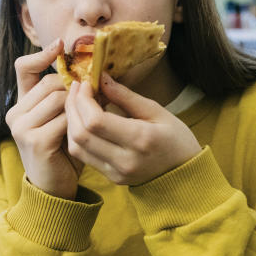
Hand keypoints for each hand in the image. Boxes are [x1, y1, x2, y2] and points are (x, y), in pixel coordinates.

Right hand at [6, 39, 81, 198]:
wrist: (56, 186)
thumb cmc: (64, 150)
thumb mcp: (63, 117)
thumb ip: (67, 95)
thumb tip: (89, 68)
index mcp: (22, 103)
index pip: (24, 67)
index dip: (43, 54)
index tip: (62, 45)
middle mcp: (15, 113)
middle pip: (52, 82)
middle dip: (76, 89)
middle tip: (96, 98)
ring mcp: (22, 127)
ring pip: (59, 98)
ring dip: (80, 107)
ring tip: (92, 118)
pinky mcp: (34, 140)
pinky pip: (64, 120)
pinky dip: (79, 124)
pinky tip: (85, 133)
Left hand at [65, 74, 201, 185]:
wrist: (185, 174)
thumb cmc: (176, 138)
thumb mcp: (157, 111)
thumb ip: (126, 96)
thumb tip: (101, 77)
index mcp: (140, 139)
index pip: (96, 121)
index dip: (83, 100)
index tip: (85, 83)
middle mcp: (125, 159)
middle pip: (81, 133)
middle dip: (72, 107)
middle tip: (76, 88)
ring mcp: (116, 172)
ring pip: (76, 146)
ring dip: (70, 121)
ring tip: (76, 102)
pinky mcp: (111, 178)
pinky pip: (83, 156)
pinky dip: (77, 135)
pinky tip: (82, 120)